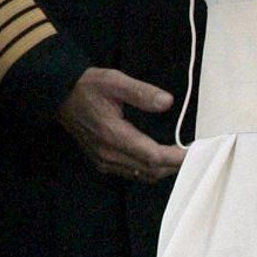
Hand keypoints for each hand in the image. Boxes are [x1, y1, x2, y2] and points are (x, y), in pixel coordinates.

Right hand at [57, 69, 186, 183]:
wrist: (61, 96)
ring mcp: (104, 162)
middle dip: (175, 166)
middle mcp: (109, 154)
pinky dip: (150, 170)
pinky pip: (132, 173)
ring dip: (164, 170)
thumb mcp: (115, 81)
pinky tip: (161, 159)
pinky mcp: (102, 163)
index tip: (195, 152)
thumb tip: (167, 102)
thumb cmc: (88, 86)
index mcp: (113, 135)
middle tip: (195, 155)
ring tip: (182, 157)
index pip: (152, 156)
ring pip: (143, 175)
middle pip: (151, 171)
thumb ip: (141, 92)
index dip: (176, 158)